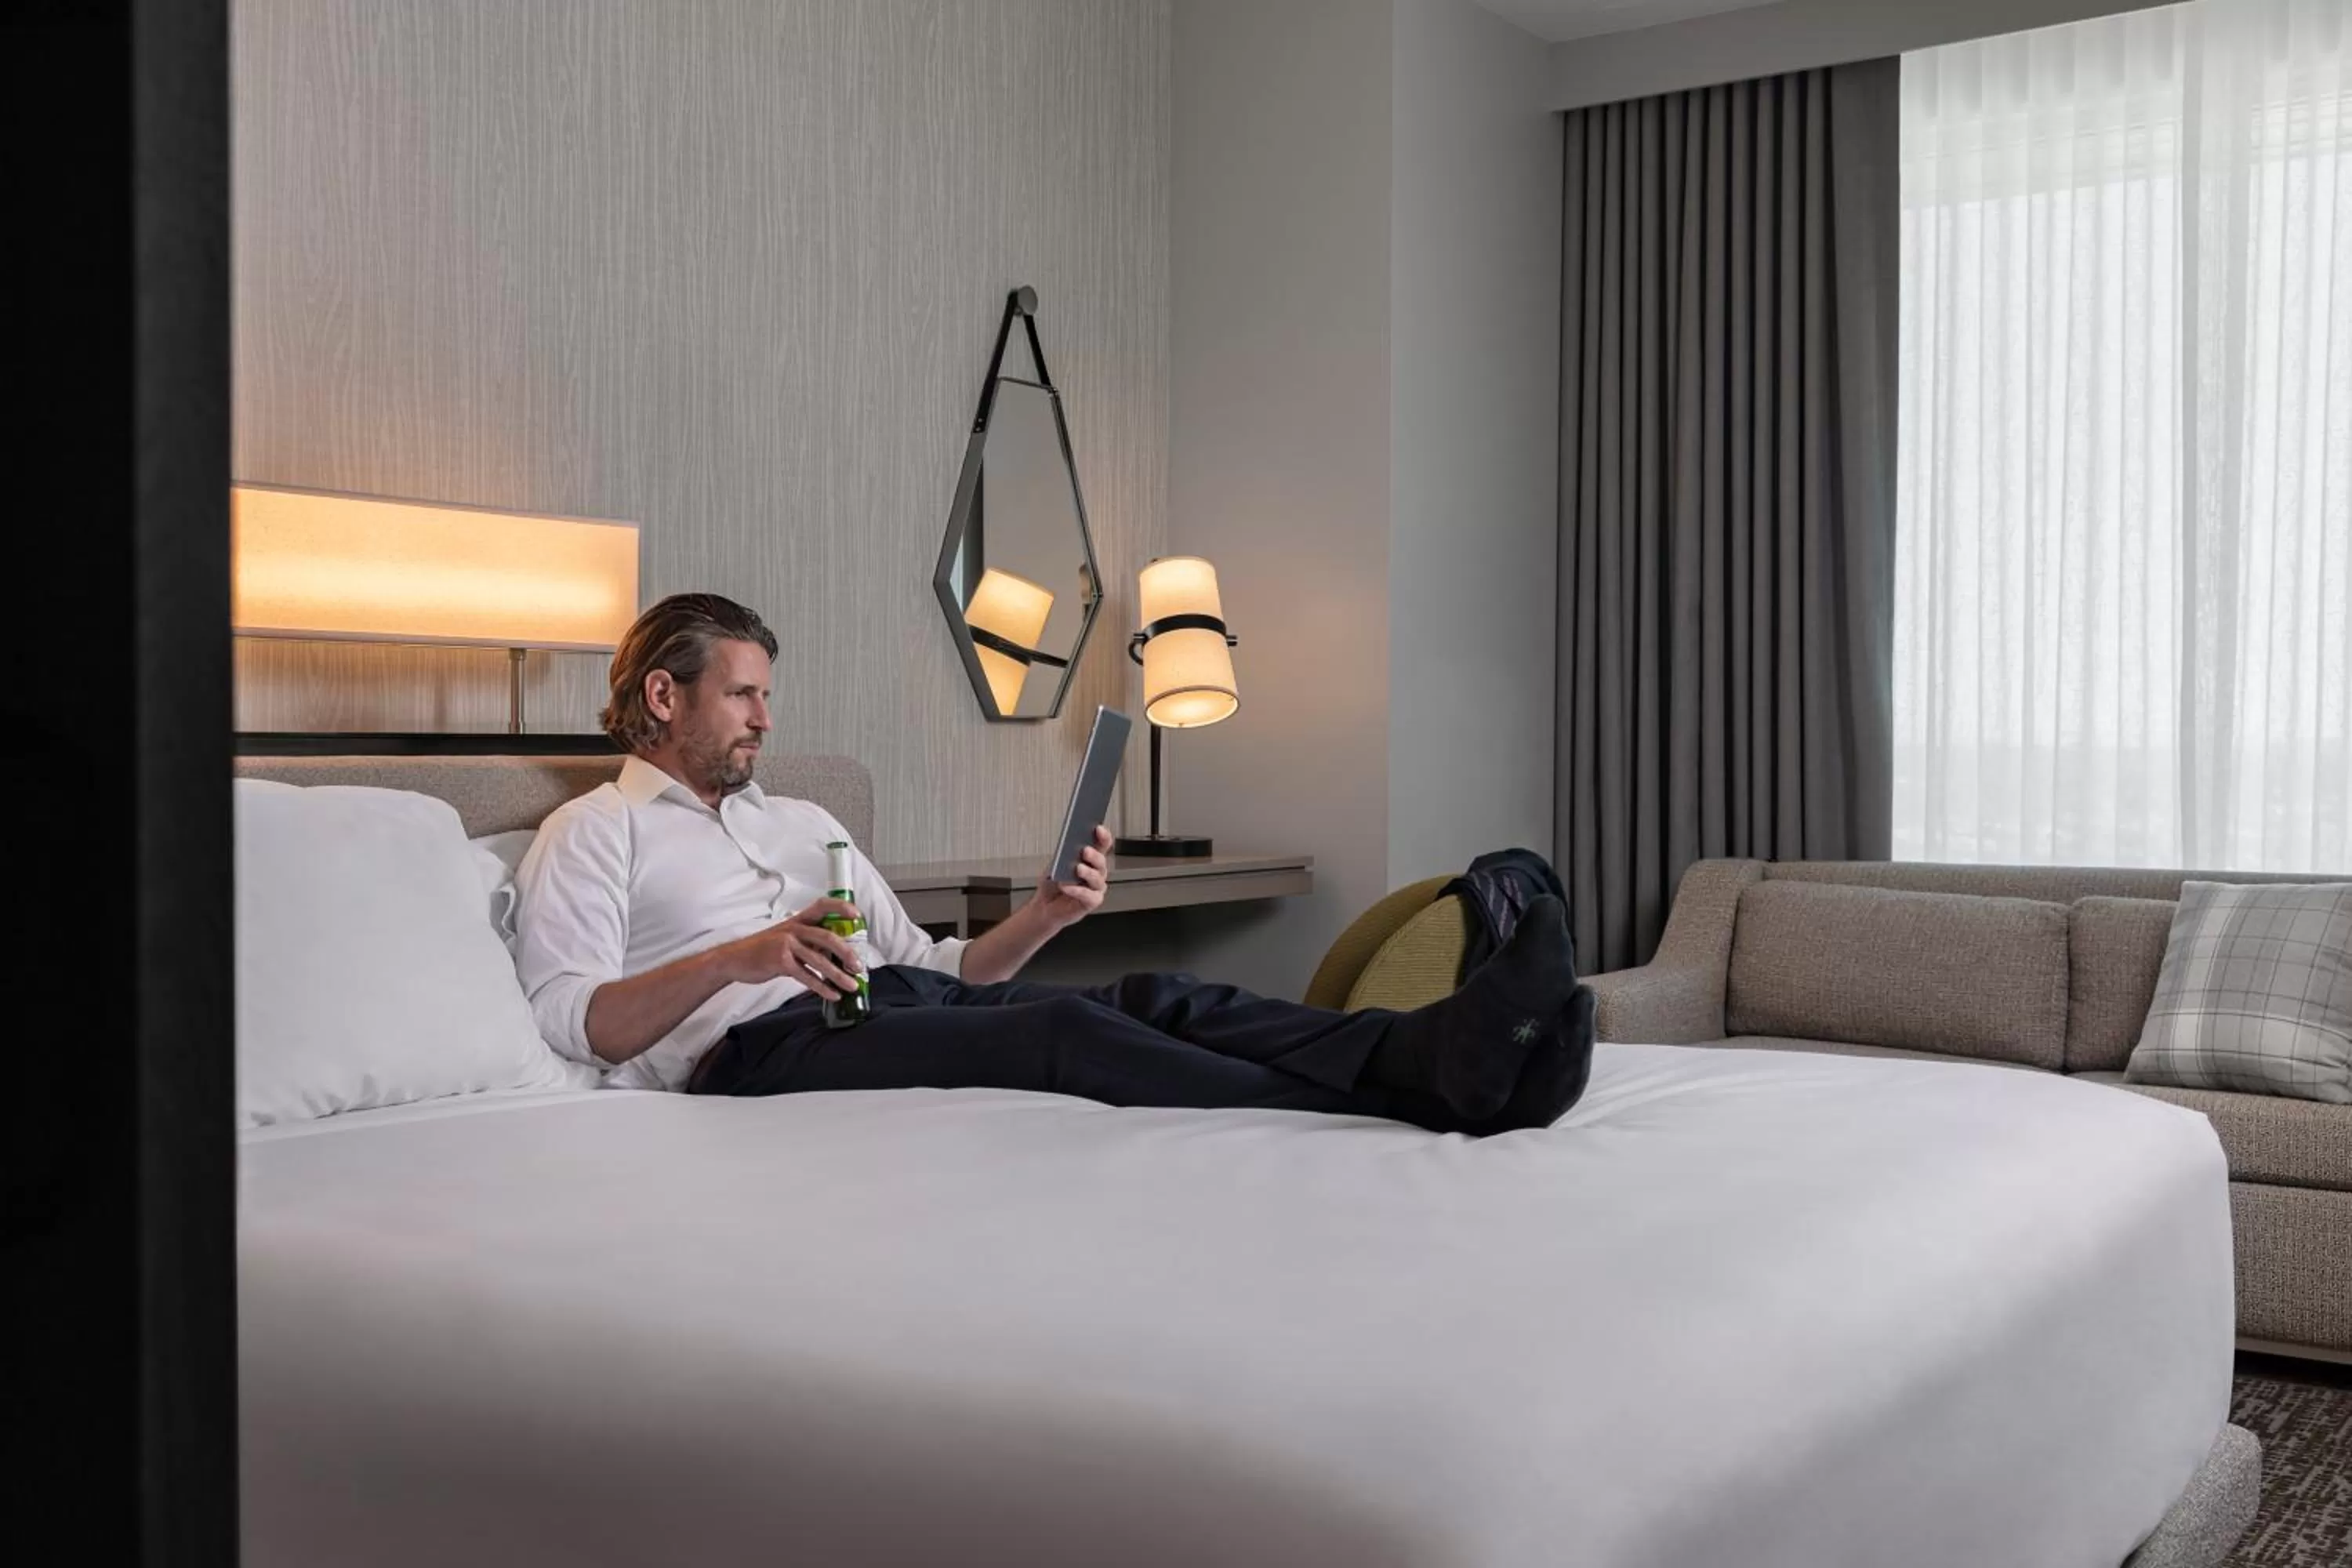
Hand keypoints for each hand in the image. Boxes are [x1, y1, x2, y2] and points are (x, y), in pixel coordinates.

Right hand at [723, 898, 863, 998]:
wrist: (734, 959)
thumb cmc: (764, 949)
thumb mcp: (786, 938)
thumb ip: (809, 942)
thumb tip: (836, 955)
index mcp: (797, 920)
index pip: (822, 906)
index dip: (840, 907)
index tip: (857, 915)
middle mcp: (793, 929)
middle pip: (826, 936)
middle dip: (846, 952)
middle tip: (859, 966)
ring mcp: (786, 944)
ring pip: (818, 960)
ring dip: (838, 975)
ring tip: (852, 985)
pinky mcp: (780, 962)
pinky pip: (806, 976)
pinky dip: (821, 987)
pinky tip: (832, 995)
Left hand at [1034, 826, 1111, 929]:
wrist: (1045, 906)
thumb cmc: (1053, 883)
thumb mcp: (1055, 864)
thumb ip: (1064, 856)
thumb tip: (1069, 847)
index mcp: (1090, 860)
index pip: (1102, 845)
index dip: (1103, 836)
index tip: (1098, 828)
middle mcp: (1096, 873)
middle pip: (1101, 862)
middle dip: (1094, 855)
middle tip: (1085, 850)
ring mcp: (1095, 888)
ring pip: (1097, 879)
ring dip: (1087, 872)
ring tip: (1077, 868)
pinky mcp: (1092, 902)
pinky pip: (1089, 896)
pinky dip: (1077, 890)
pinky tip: (1066, 886)